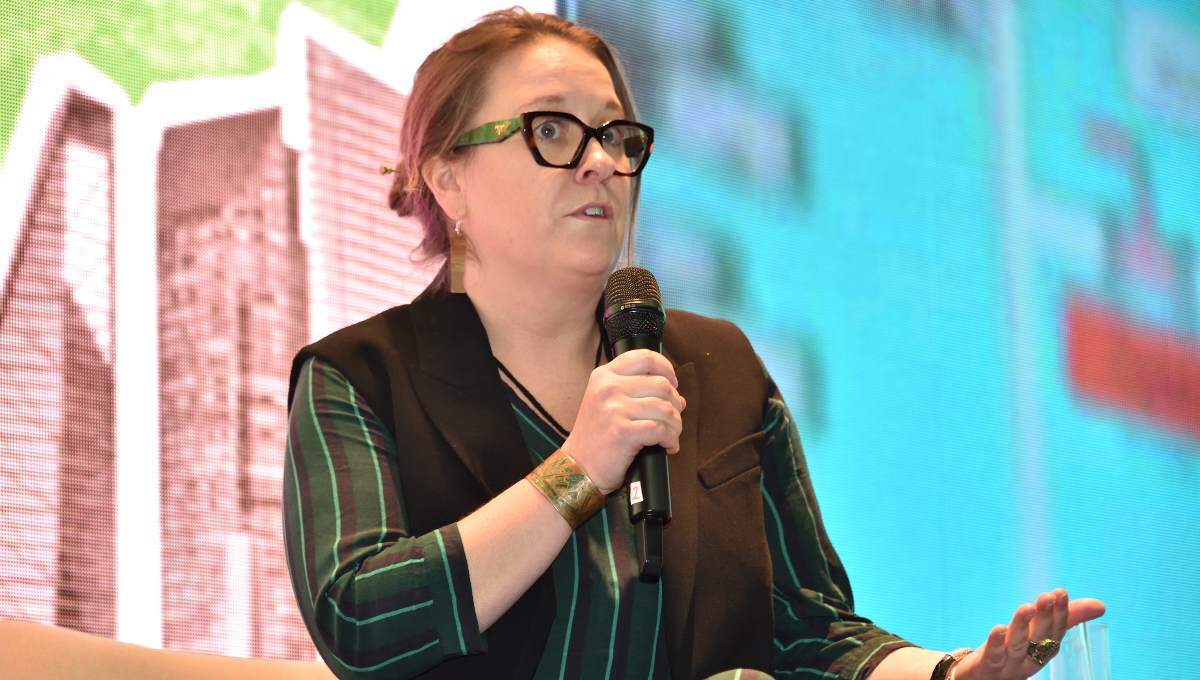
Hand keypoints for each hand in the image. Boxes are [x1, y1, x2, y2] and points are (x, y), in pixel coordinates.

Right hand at [562, 349, 684, 493]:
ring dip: (676, 425)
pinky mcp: (623, 431)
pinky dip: (671, 440)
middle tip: (673, 419)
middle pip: (662, 384)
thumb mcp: (608, 404)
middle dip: (675, 404)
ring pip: (665, 408)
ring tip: (671, 435)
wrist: (578, 467)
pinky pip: (661, 430)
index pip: (644, 357)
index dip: (666, 368)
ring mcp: (615, 408)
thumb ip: (640, 394)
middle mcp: (609, 387)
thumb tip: (679, 399)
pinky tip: (668, 446)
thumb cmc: (596, 437)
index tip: (674, 383)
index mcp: (604, 376)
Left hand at [953, 588, 1105, 678]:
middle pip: (1038, 637)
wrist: (986, 679)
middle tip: (1047, 596)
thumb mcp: (1039, 634)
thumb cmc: (1016, 653)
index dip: (1060, 613)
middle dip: (1045, 617)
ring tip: (1026, 607)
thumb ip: (1065, 617)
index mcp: (1043, 649)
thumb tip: (1101, 605)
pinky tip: (997, 628)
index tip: (1061, 592)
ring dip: (1022, 625)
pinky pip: (993, 655)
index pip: (1055, 631)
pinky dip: (996, 642)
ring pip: (1017, 644)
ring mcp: (1009, 663)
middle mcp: (1029, 658)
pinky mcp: (988, 665)